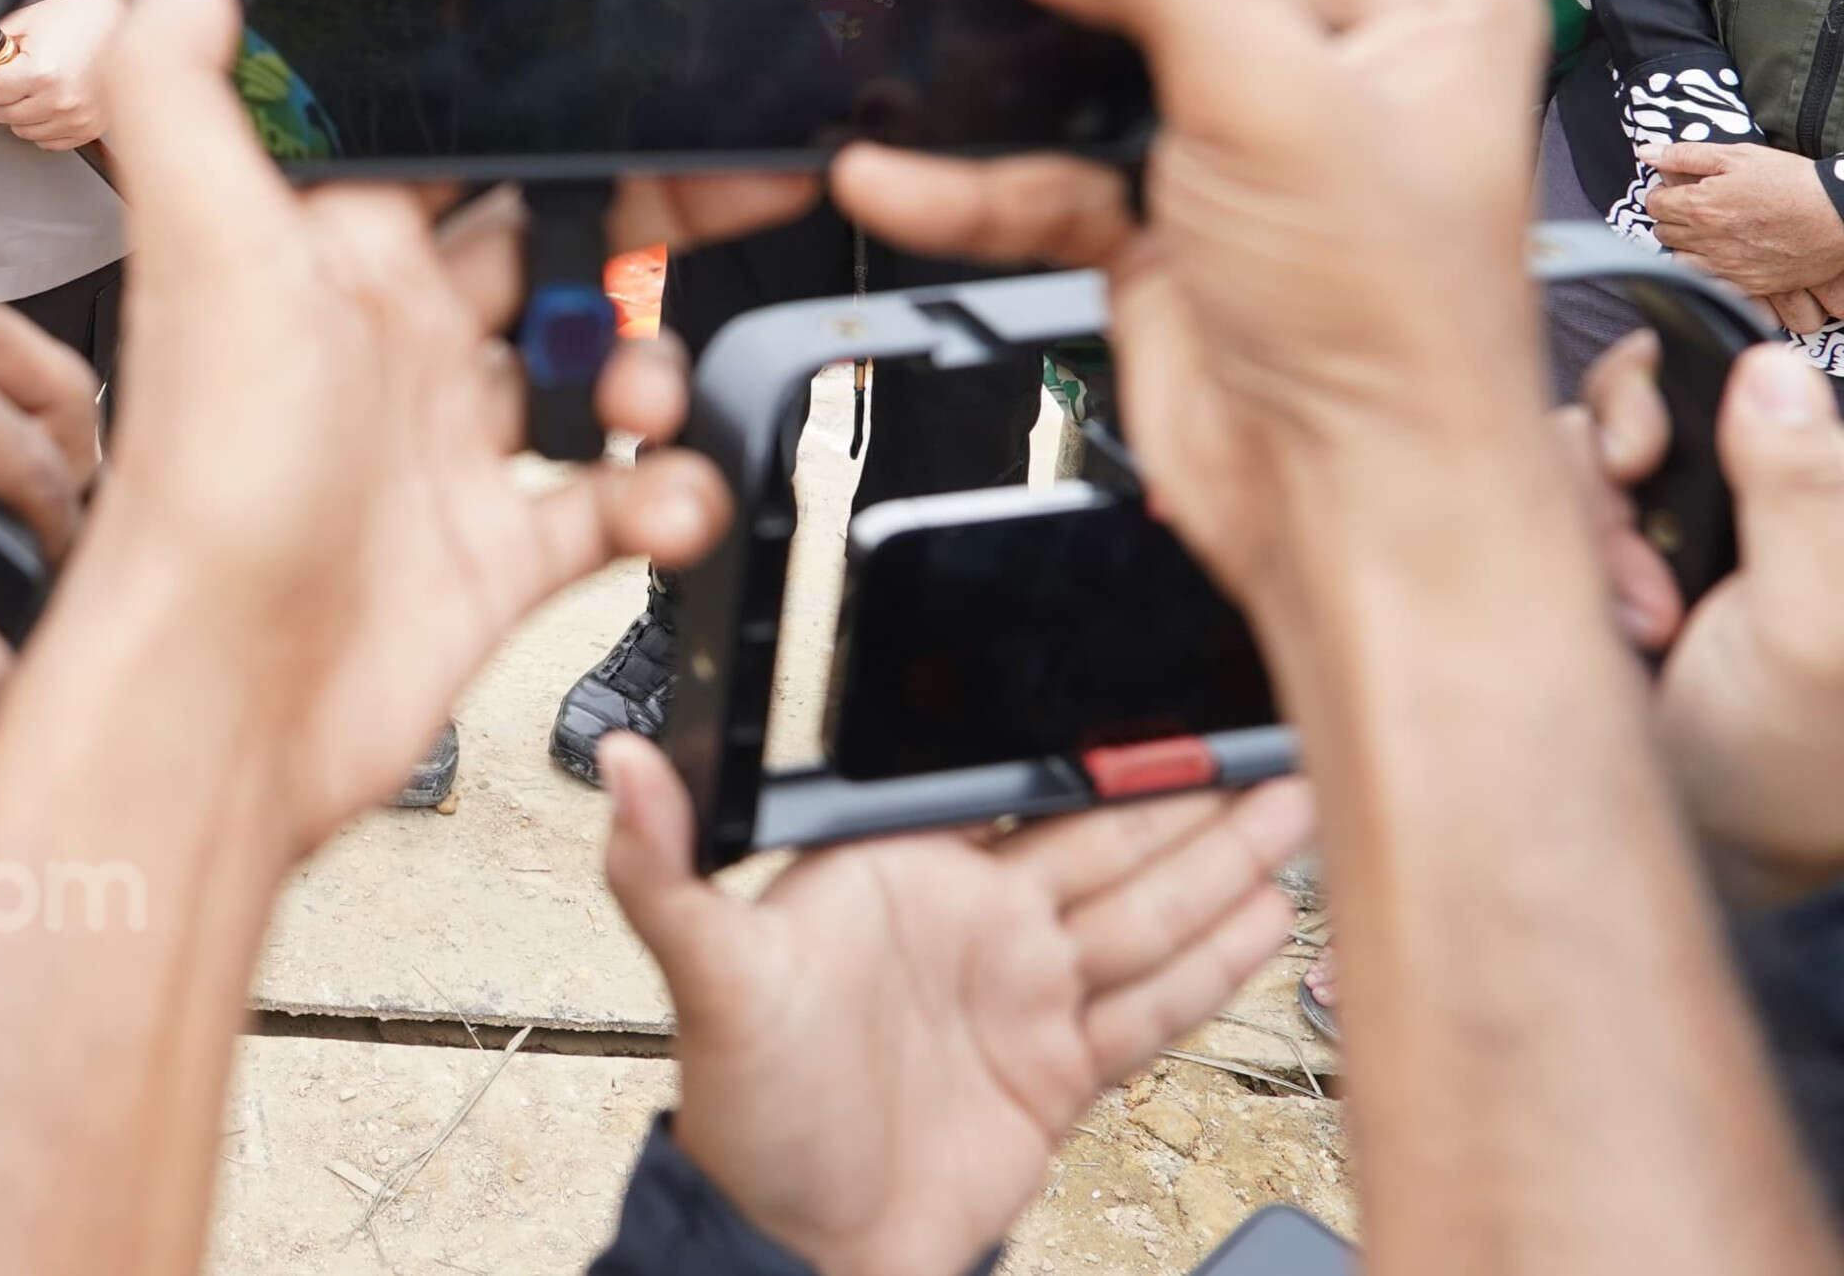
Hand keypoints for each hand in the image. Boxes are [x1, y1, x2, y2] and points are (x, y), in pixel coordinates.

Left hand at [0, 0, 128, 149]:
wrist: (121, 22)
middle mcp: (60, 101)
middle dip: (5, 92)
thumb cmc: (72, 18)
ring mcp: (76, 119)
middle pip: (0, 114)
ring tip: (43, 81)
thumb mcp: (17, 25)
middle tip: (26, 68)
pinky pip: (46, 141)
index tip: (7, 62)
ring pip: (21, 131)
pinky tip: (54, 98)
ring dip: (23, 110)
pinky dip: (44, 123)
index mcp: (40, 72)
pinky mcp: (88, 129)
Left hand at [81, 0, 726, 858]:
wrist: (229, 701)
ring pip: (592, 364)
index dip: (537, 106)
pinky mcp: (492, 550)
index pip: (448, 139)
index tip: (636, 75)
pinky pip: (614, 501)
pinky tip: (660, 493)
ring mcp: (443, 444)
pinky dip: (664, 492)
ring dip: (653, 362)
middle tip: (730, 196)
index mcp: (324, 248)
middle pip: (544, 236)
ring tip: (644, 388)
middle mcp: (387, 335)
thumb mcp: (202, 241)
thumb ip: (186, 79)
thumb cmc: (206, 480)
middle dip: (642, 216)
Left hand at [602, 740, 1311, 1275]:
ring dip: (1223, 860)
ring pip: (1148, 911)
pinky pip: (1153, 1005)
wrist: (796, 1246)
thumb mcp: (700, 972)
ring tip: (1297, 800)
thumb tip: (622, 763)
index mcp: (899, 876)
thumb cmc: (743, 1110)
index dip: (1087, 748)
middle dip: (1189, 788)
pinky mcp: (1060, 1068)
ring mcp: (1023, 993)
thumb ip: (665, 864)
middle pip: (1105, 840)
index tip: (1161, 697)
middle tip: (1270, 732)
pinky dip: (1213, 963)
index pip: (1006, 789)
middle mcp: (972, 923)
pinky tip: (1266, 914)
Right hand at [829, 0, 1548, 609]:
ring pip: (1089, 32)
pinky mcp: (1154, 209)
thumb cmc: (1386, 329)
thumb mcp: (1282, 106)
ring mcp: (1235, 124)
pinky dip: (962, 171)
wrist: (1346, 516)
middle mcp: (1332, 37)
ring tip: (920, 44)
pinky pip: (1036, 155)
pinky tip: (896, 178)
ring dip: (996, 50)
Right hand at [1578, 335, 1843, 906]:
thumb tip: (1773, 362)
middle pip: (1618, 412)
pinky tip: (1601, 629)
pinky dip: (1552, 566)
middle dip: (1608, 483)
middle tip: (1640, 569)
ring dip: (1584, 540)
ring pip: (1562, 464)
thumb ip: (1800, 493)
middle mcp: (1714, 497)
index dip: (1650, 396)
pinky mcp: (1587, 574)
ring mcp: (1646, 538)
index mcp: (1790, 491)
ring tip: (1636, 627)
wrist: (1718, 852)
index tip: (1641, 454)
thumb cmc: (1792, 756)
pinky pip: (1527, 521)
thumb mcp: (1812, 628)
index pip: (1704, 377)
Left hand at [1637, 142, 1843, 303]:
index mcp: (1700, 206)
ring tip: (1708, 232)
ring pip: (1680, 260)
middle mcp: (1707, 240)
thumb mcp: (1739, 156)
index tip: (1679, 191)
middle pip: (1663, 233)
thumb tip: (1646, 153)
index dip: (1664, 194)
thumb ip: (1686, 155)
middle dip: (1673, 218)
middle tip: (1695, 209)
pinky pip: (1710, 281)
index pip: (1654, 205)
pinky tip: (1725, 254)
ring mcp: (1728, 266)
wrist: (1840, 215)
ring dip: (1686, 246)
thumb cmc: (1792, 182)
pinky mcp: (1749, 284)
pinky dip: (1709, 269)